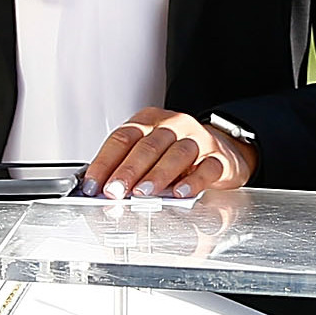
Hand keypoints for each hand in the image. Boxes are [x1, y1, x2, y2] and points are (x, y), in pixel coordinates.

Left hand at [81, 107, 256, 199]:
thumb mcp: (149, 152)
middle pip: (147, 146)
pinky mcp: (220, 158)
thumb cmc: (176, 152)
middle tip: (114, 191)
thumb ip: (127, 165)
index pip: (122, 138)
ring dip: (156, 175)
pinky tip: (180, 193)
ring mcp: (199, 140)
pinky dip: (192, 182)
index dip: (105, 162)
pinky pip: (207, 168)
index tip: (93, 184)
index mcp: (149, 121)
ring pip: (176, 154)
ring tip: (142, 193)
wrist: (222, 150)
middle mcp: (173, 125)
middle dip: (127, 170)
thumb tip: (102, 188)